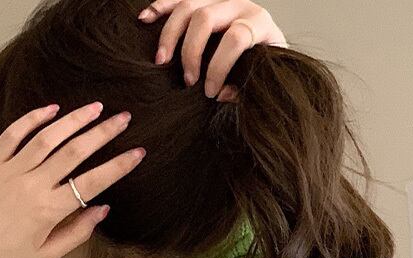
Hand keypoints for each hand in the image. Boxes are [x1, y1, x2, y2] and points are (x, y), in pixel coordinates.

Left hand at [0, 102, 145, 257]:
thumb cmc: (2, 256)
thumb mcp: (45, 256)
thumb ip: (76, 233)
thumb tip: (100, 210)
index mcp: (49, 210)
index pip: (92, 182)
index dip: (118, 166)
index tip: (136, 153)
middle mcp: (32, 185)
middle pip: (75, 151)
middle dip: (103, 132)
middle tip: (123, 118)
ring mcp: (10, 169)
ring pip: (48, 136)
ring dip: (74, 119)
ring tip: (95, 108)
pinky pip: (15, 133)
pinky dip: (34, 118)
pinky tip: (52, 109)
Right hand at [138, 0, 287, 99]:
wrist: (267, 46)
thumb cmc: (264, 64)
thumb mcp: (263, 77)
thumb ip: (245, 87)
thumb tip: (221, 93)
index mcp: (259, 22)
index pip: (235, 38)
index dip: (219, 67)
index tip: (210, 92)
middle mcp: (238, 4)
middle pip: (205, 18)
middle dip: (191, 51)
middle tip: (188, 81)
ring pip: (187, 5)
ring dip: (170, 34)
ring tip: (161, 61)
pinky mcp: (204, 0)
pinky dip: (159, 7)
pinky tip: (145, 19)